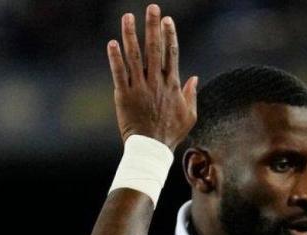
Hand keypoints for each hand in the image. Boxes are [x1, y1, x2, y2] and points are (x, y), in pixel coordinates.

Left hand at [107, 4, 196, 147]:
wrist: (151, 149)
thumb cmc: (171, 134)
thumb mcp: (189, 115)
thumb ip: (191, 94)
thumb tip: (194, 77)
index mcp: (172, 85)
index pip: (171, 54)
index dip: (169, 35)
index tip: (167, 20)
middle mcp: (156, 82)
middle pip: (154, 49)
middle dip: (153, 26)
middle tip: (152, 7)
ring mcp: (140, 88)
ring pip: (135, 56)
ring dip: (131, 35)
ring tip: (128, 17)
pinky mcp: (124, 95)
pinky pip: (119, 73)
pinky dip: (115, 57)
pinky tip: (112, 43)